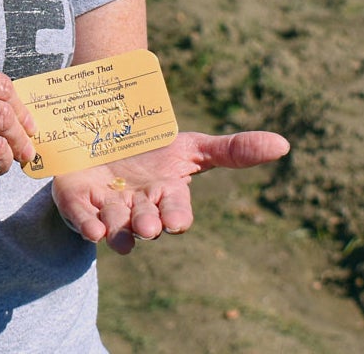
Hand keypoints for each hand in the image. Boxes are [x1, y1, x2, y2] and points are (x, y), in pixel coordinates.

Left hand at [50, 130, 289, 254]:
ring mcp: (106, 206)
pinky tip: (91, 230)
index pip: (175, 212)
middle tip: (149, 226)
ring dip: (117, 230)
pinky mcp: (77, 202)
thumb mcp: (192, 144)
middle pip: (144, 222)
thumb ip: (234, 150)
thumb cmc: (154, 145)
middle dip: (147, 225)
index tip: (175, 223)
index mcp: (167, 196)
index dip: (175, 218)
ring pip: (114, 225)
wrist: (106, 129)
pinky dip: (86, 224)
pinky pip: (80, 218)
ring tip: (117, 233)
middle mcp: (138, 207)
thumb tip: (285, 144)